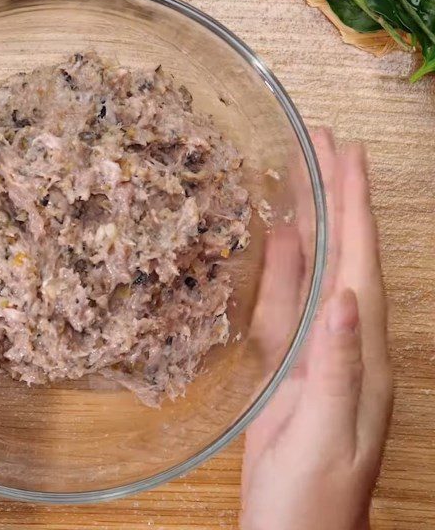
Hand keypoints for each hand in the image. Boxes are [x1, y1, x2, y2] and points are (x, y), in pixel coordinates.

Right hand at [241, 131, 392, 529]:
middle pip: (341, 252)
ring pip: (313, 267)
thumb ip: (333, 364)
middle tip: (320, 141)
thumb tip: (342, 296)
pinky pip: (285, 299)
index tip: (346, 154)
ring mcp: (313, 346)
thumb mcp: (323, 433)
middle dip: (335, 195)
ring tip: (298, 171)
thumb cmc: (314, 496)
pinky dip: (282, 262)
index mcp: (361, 351)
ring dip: (309, 218)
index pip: (360, 261)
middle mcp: (343, 337)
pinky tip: (275, 235)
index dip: (354, 205)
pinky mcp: (287, 360)